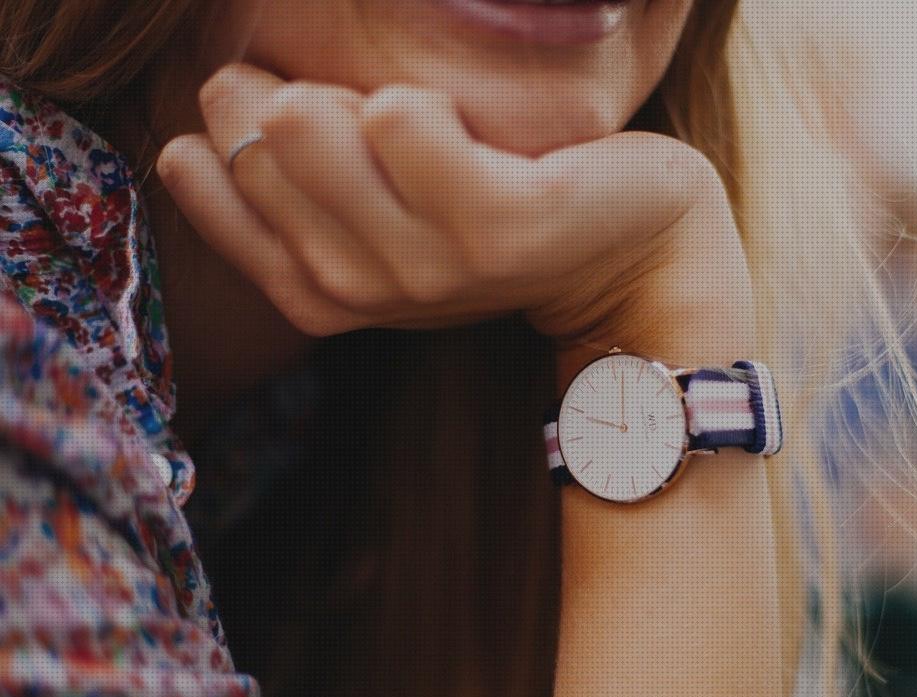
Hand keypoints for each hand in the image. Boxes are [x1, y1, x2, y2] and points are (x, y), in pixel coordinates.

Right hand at [155, 63, 746, 359]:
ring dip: (362, 90)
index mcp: (317, 293)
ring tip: (425, 120)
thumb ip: (293, 200)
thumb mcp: (380, 226)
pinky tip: (471, 129)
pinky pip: (402, 116)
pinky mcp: (495, 228)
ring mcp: (427, 267)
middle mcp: (359, 289)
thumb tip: (192, 141)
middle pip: (256, 134)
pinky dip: (431, 97)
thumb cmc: (496, 218)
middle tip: (384, 116)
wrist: (627, 251)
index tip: (309, 110)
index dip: (235, 113)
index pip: (201, 174)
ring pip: (308, 121)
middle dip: (301, 86)